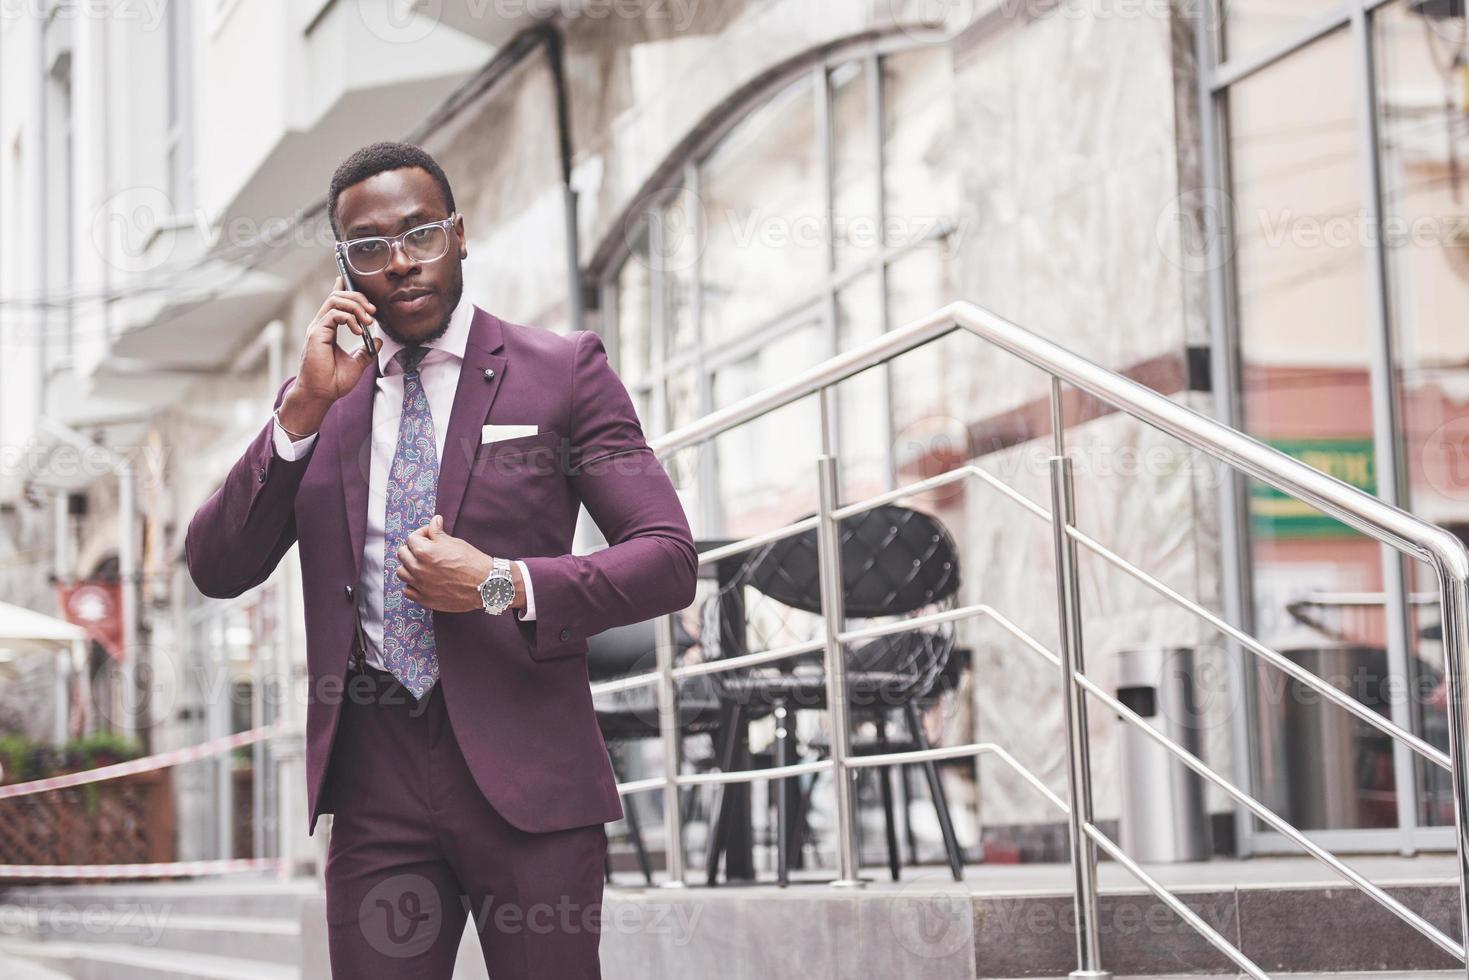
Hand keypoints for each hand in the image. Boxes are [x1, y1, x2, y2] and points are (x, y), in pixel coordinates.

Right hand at [278, 275, 381, 435]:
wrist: (321, 395)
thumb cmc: (333, 382)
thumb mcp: (357, 364)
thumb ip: (367, 351)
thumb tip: (379, 340)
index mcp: (327, 329)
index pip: (334, 302)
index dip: (343, 288)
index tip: (352, 281)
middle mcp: (321, 325)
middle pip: (337, 297)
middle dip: (358, 298)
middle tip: (373, 312)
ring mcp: (317, 328)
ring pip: (335, 301)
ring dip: (356, 306)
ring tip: (368, 321)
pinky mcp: (317, 333)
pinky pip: (334, 314)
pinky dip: (350, 318)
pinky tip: (358, 330)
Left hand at [396, 515, 523, 612]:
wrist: (485, 585)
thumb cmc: (472, 562)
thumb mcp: (454, 542)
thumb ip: (437, 532)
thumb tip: (434, 521)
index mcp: (424, 552)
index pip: (411, 538)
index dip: (422, 534)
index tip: (431, 535)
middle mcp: (418, 569)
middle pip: (402, 554)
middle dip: (413, 548)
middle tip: (426, 549)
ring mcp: (420, 585)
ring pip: (402, 572)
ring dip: (409, 566)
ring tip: (422, 565)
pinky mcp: (424, 599)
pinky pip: (407, 590)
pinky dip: (412, 584)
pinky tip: (423, 580)